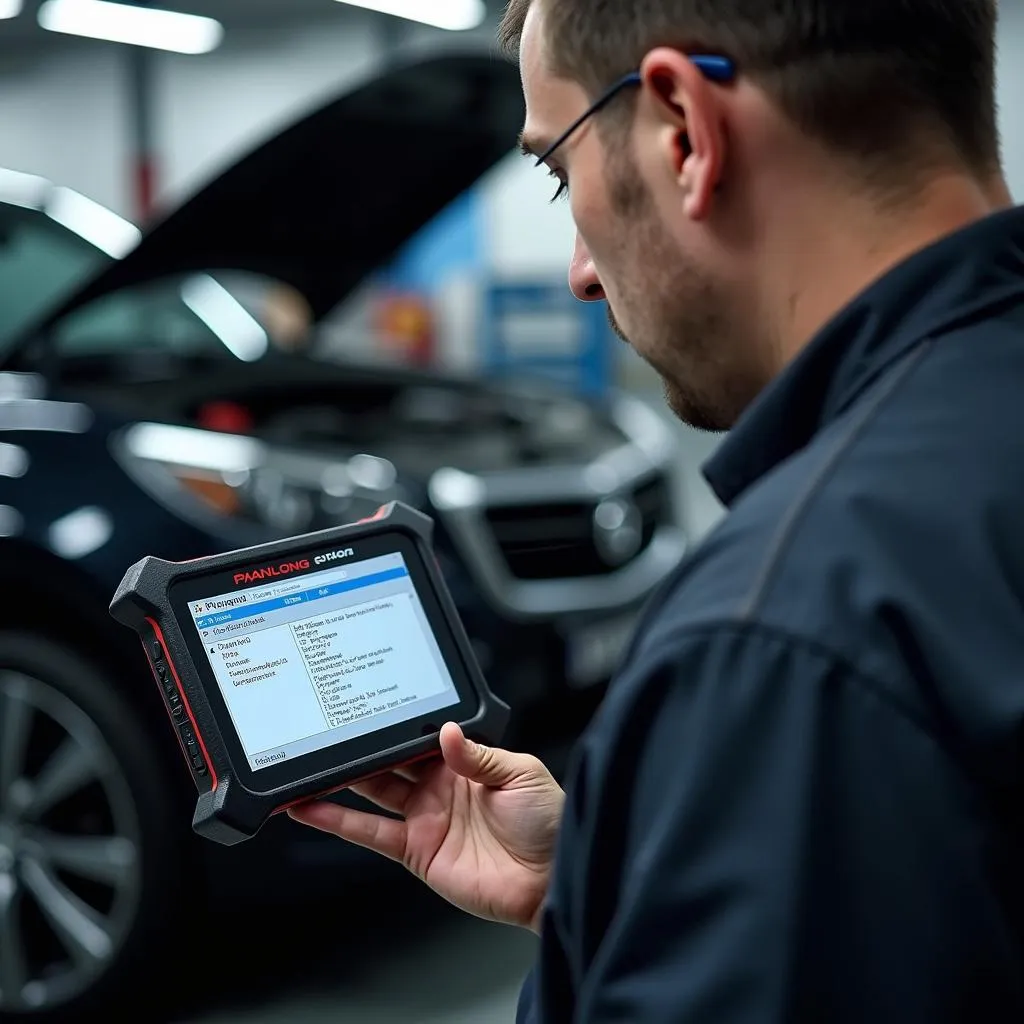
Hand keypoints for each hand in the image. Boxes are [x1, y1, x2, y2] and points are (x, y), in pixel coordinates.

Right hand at [288, 723, 563, 931]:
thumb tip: (446, 731)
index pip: (420, 738)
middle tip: (330, 732)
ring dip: (340, 780)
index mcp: (464, 762)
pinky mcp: (416, 850)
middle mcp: (440, 787)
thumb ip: (478, 754)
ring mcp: (426, 818)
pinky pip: (371, 832)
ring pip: (373, 792)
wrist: (551, 881)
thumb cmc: (548, 823)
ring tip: (309, 767)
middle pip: (390, 761)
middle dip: (362, 747)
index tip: (367, 710)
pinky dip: (339, 822)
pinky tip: (314, 810)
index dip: (395, 725)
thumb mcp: (520, 774)